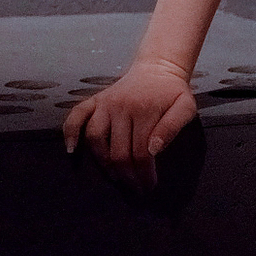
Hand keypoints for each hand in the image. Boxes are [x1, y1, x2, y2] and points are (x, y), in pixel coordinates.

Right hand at [61, 57, 197, 193]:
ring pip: (96, 138)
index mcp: (145, 110)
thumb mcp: (185, 106)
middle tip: (135, 188)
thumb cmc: (173, 92)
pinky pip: (77, 115)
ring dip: (103, 162)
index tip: (149, 186)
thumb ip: (173, 127)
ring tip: (114, 177)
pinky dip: (70, 132)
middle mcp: (121, 107)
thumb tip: (153, 149)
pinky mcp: (95, 100)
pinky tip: (71, 150)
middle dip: (127, 176)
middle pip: (118, 151)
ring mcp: (105, 103)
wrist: (158, 68)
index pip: (141, 152)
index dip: (144, 174)